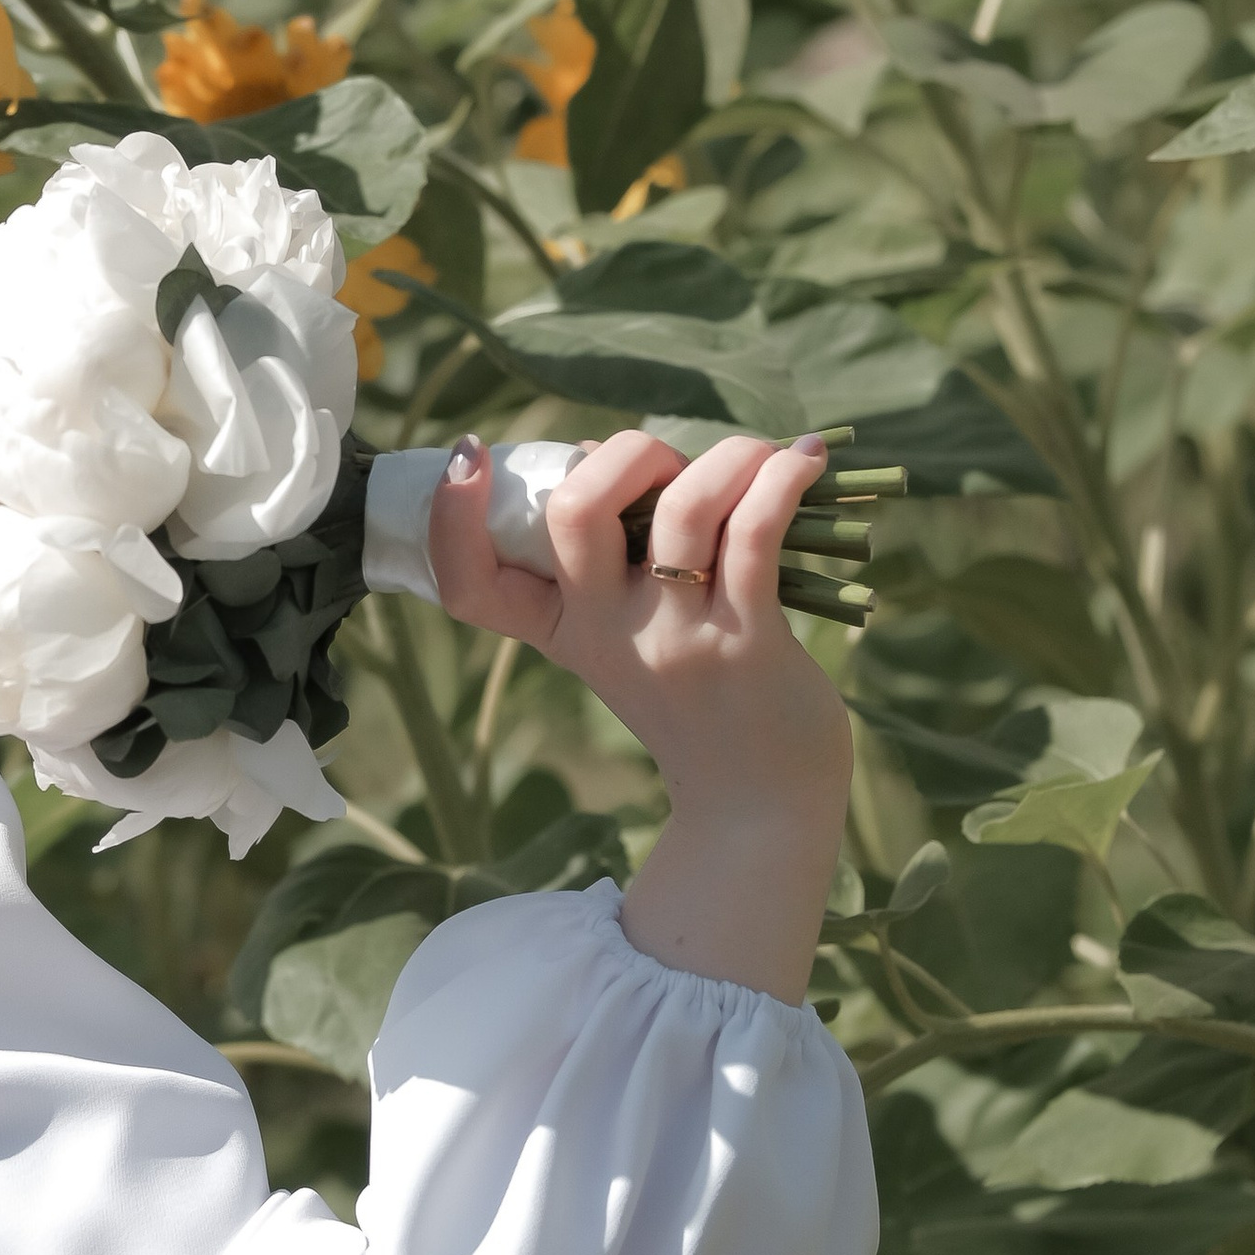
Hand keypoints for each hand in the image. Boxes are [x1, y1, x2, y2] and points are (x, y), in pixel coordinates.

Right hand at [425, 427, 852, 1003]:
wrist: (756, 803)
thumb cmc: (695, 698)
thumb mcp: (620, 638)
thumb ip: (604, 554)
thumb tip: (593, 451)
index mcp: (560, 630)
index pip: (470, 583)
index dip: (450, 516)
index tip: (468, 452)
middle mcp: (607, 633)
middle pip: (575, 512)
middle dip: (626, 452)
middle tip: (674, 469)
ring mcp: (676, 639)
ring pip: (684, 508)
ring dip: (728, 458)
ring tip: (762, 457)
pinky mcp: (749, 641)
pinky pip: (758, 532)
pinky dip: (782, 479)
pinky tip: (803, 462)